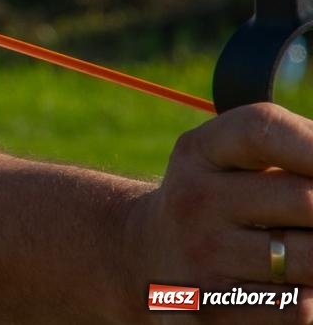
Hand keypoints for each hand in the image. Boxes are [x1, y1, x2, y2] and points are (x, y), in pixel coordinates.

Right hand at [122, 103, 312, 322]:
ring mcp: (202, 257)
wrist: (142, 258)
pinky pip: (297, 308)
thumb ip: (283, 149)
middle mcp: (194, 200)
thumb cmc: (215, 200)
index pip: (261, 131)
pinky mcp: (213, 309)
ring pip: (310, 260)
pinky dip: (311, 296)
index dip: (312, 144)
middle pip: (304, 199)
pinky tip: (300, 283)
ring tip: (308, 245)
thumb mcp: (225, 160)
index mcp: (199, 153)